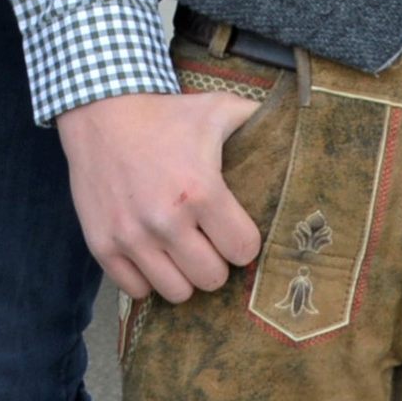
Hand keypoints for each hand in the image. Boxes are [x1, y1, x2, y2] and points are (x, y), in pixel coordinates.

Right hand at [56, 89, 263, 301]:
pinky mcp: (101, 243)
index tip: (232, 229)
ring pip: (176, 291)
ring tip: (179, 250)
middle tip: (206, 241)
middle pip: (211, 278)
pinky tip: (150, 254)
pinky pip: (134, 290)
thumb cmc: (164, 113)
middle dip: (214, 261)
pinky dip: (144, 278)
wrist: (98, 109)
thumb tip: (303, 128)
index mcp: (201, 190)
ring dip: (181, 274)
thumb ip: (260, 121)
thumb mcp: (217, 108)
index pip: (243, 252)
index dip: (241, 242)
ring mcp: (130, 235)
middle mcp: (165, 220)